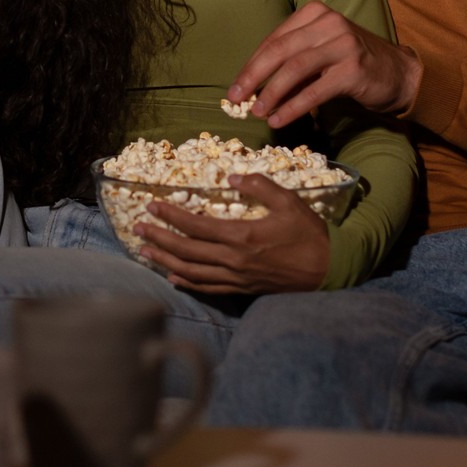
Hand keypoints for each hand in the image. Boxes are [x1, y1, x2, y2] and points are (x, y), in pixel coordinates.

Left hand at [134, 174, 329, 293]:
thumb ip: (260, 186)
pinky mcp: (242, 289)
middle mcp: (233, 260)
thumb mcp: (289, 202)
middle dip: (158, 239)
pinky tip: (173, 277)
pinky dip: (187, 283)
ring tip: (145, 252)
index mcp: (242, 236)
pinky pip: (208, 288)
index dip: (171, 216)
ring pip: (192, 272)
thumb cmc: (310, 234)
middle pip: (186, 250)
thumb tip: (232, 176)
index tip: (151, 206)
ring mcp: (236, 278)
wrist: (329, 271)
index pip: (196, 226)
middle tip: (137, 228)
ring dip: (165, 261)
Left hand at [228, 1, 420, 129]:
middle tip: (236, 99)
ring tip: (256, 112)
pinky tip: (279, 119)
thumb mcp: (319, 54)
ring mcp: (343, 44)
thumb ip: (290, 62)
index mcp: (315, 13)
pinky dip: (293, 107)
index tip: (235, 88)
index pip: (274, 39)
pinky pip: (315, 90)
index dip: (251, 65)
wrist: (398, 73)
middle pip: (280, 50)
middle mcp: (329, 23)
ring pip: (295, 69)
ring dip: (271, 93)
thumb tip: (252, 87)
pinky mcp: (353, 69)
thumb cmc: (351, 63)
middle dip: (253, 76)